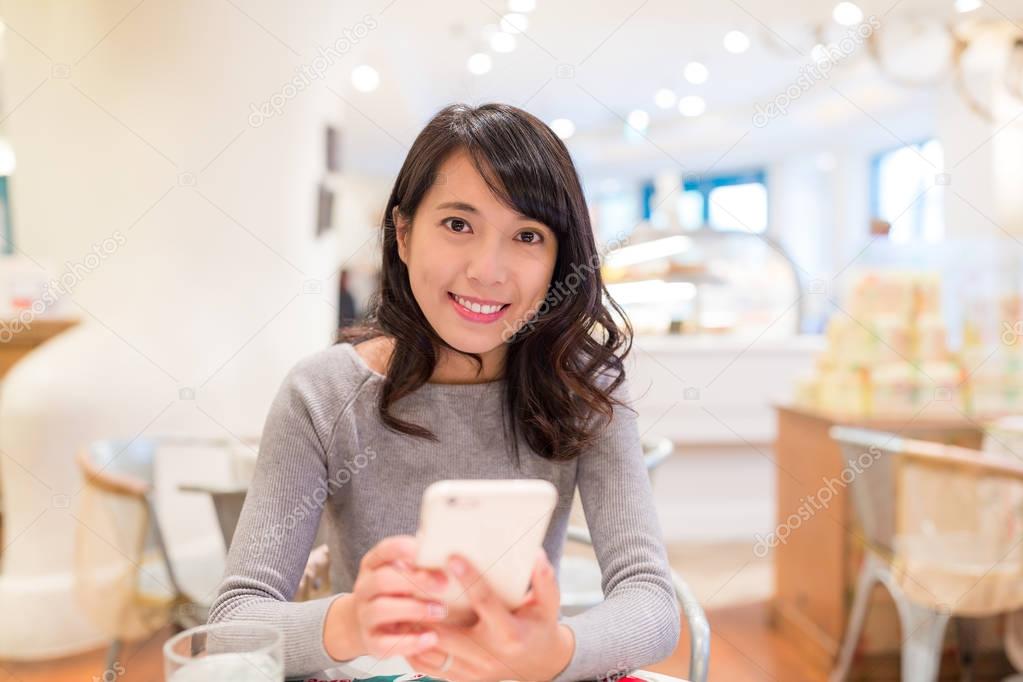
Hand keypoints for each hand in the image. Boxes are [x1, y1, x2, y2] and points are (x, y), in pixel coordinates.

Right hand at [324, 535, 450, 660]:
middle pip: (382, 580)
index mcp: (373, 565)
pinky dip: (410, 642)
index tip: (425, 551)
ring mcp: (365, 616)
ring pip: (382, 609)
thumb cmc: (395, 592)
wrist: (364, 624)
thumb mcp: (402, 573)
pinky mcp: (371, 642)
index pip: (383, 551)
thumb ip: (419, 564)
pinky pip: (386, 644)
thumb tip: (452, 555)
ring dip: (414, 609)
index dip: (403, 549)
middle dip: (414, 581)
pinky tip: (431, 638)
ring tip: (440, 611)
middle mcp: (364, 588)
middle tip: (444, 584)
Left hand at [407, 550, 574, 681]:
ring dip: (410, 625)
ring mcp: (471, 670)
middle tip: (403, 574)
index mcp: (509, 633)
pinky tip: (399, 625)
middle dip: (422, 604)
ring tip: (393, 596)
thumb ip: (544, 580)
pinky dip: (411, 645)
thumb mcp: (549, 605)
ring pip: (431, 649)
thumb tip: (535, 555)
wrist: (540, 666)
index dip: (469, 579)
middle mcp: (487, 655)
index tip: (452, 557)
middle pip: (446, 630)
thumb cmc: (540, 629)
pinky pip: (428, 666)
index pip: (485, 602)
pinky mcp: (460, 678)